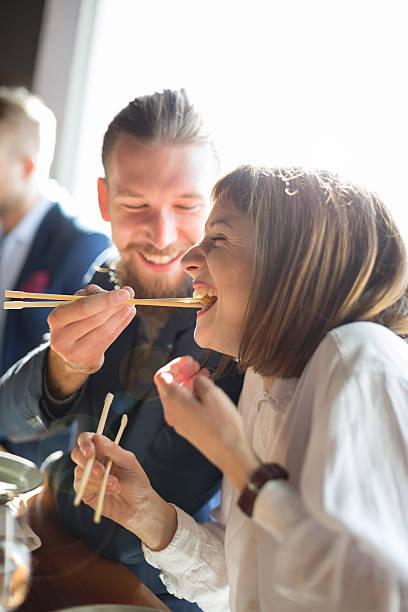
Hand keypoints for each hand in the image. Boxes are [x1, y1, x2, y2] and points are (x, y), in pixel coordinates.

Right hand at [46, 285, 135, 396]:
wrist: (71, 349)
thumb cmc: (76, 319)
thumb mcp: (77, 303)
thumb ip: (94, 293)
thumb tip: (122, 292)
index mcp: (56, 318)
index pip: (83, 307)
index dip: (106, 299)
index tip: (125, 293)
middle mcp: (61, 337)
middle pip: (95, 319)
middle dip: (115, 306)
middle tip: (130, 296)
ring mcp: (73, 352)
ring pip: (104, 330)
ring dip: (120, 316)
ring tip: (131, 306)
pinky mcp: (87, 359)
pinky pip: (108, 340)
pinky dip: (121, 325)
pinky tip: (128, 315)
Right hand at [71, 433, 176, 550]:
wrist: (138, 505)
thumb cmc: (136, 480)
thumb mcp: (129, 462)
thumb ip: (114, 450)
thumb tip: (97, 439)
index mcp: (103, 449)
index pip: (86, 439)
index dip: (85, 444)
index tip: (90, 453)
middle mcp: (92, 461)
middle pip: (77, 454)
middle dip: (89, 464)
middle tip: (103, 473)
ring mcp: (87, 476)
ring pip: (80, 472)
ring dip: (99, 480)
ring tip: (117, 485)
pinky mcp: (85, 491)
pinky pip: (82, 486)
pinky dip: (97, 488)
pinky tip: (112, 491)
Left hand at [154, 357, 258, 489]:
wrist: (229, 453)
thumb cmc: (223, 426)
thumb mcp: (214, 394)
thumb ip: (200, 381)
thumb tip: (196, 380)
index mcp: (174, 401)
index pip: (161, 376)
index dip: (174, 365)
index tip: (189, 361)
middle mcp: (171, 411)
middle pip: (167, 384)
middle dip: (181, 372)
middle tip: (196, 365)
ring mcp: (177, 420)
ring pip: (175, 394)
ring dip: (187, 382)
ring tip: (204, 375)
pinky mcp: (186, 427)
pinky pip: (182, 405)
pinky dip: (190, 393)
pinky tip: (205, 390)